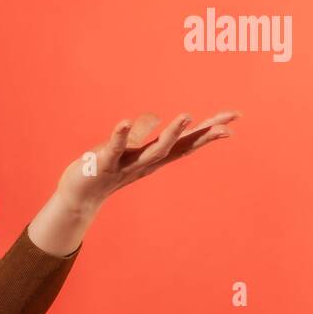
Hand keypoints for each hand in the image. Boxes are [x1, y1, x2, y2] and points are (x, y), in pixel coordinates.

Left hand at [56, 110, 241, 213]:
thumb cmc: (107, 170)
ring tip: (187, 115)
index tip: (234, 120)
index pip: (186, 144)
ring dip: (171, 134)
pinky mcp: (104, 164)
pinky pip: (114, 149)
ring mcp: (126, 165)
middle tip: (226, 122)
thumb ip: (146, 136)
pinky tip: (124, 121)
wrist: (78, 198)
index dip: (209, 132)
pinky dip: (120, 135)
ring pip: (154, 151)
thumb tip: (159, 118)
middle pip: (179, 148)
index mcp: (154, 159)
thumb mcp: (131, 152)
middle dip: (202, 134)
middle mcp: (145, 163)